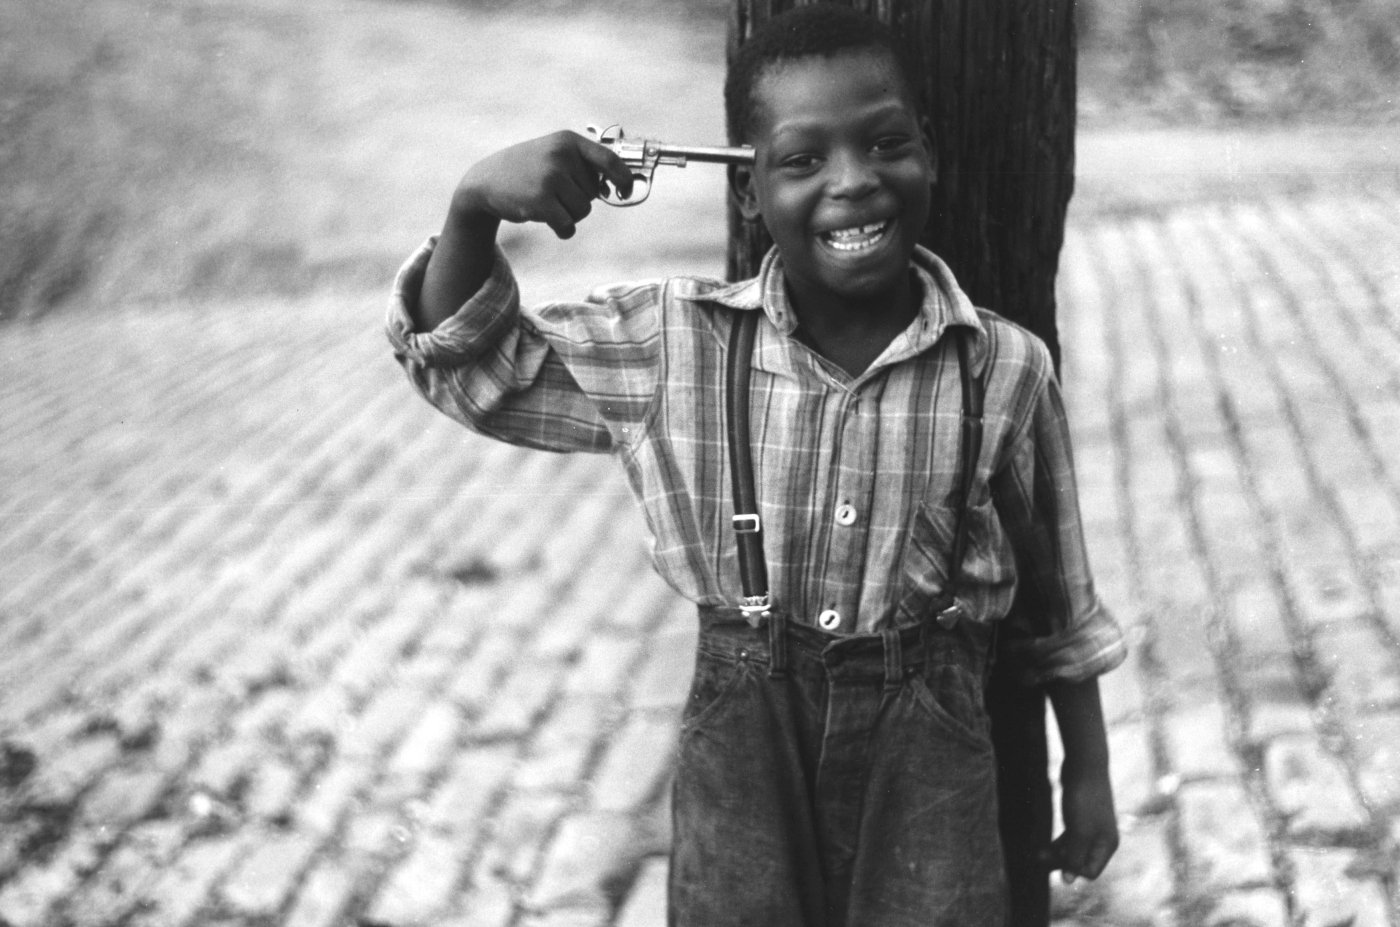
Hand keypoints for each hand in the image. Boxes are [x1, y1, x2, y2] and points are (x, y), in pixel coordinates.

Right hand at [451, 131, 634, 239]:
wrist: (486, 180)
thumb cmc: (528, 170)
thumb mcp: (554, 155)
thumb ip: (583, 166)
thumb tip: (618, 186)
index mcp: (568, 141)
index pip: (609, 160)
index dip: (624, 178)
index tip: (626, 191)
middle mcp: (561, 155)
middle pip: (594, 193)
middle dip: (578, 199)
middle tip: (553, 192)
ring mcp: (550, 177)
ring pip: (583, 210)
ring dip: (569, 215)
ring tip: (547, 202)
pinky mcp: (540, 200)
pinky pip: (568, 226)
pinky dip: (562, 229)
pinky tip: (545, 219)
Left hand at [1044, 762, 1118, 883]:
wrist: (1084, 765)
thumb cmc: (1084, 799)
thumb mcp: (1079, 831)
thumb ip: (1075, 857)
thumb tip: (1068, 882)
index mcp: (1107, 845)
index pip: (1090, 871)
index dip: (1073, 869)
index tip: (1056, 858)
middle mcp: (1102, 839)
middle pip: (1080, 862)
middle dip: (1061, 863)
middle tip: (1038, 858)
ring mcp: (1091, 829)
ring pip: (1073, 851)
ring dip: (1056, 855)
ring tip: (1036, 855)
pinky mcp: (1080, 819)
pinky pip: (1069, 839)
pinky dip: (1058, 844)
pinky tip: (1044, 847)